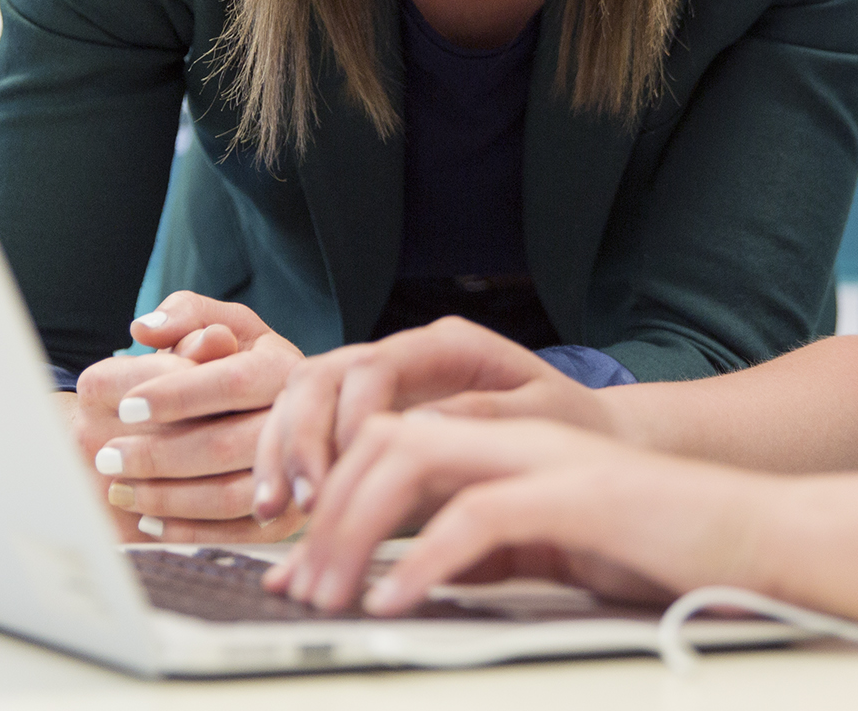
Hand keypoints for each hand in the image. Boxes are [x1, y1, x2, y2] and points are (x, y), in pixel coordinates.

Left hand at [72, 292, 305, 543]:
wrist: (271, 411)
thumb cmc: (231, 360)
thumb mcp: (218, 321)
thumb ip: (184, 313)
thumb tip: (146, 331)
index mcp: (281, 367)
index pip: (229, 381)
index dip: (175, 395)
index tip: (127, 405)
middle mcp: (296, 422)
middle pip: (224, 445)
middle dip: (157, 455)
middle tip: (105, 456)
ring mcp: (295, 474)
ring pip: (230, 497)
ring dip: (166, 498)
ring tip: (119, 490)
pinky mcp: (285, 516)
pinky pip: (234, 534)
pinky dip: (187, 532)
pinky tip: (147, 522)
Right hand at [250, 315, 615, 521]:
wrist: (582, 435)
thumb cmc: (568, 425)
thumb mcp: (544, 417)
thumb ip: (485, 417)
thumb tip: (421, 429)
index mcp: (447, 346)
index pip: (376, 367)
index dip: (350, 417)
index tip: (349, 471)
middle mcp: (404, 356)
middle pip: (322, 375)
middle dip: (300, 437)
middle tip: (301, 500)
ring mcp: (379, 385)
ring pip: (301, 399)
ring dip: (281, 453)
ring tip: (274, 512)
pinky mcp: (364, 418)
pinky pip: (305, 432)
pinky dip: (285, 467)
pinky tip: (279, 512)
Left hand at [266, 410, 766, 614]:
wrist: (758, 539)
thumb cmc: (658, 548)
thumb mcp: (547, 549)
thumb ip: (479, 550)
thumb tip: (404, 578)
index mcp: (504, 442)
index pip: (387, 440)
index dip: (328, 495)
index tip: (292, 565)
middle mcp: (516, 435)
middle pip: (383, 436)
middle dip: (324, 509)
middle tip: (296, 586)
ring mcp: (547, 457)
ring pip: (414, 456)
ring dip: (356, 528)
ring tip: (331, 595)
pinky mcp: (580, 494)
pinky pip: (480, 515)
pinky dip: (425, 559)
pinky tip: (397, 601)